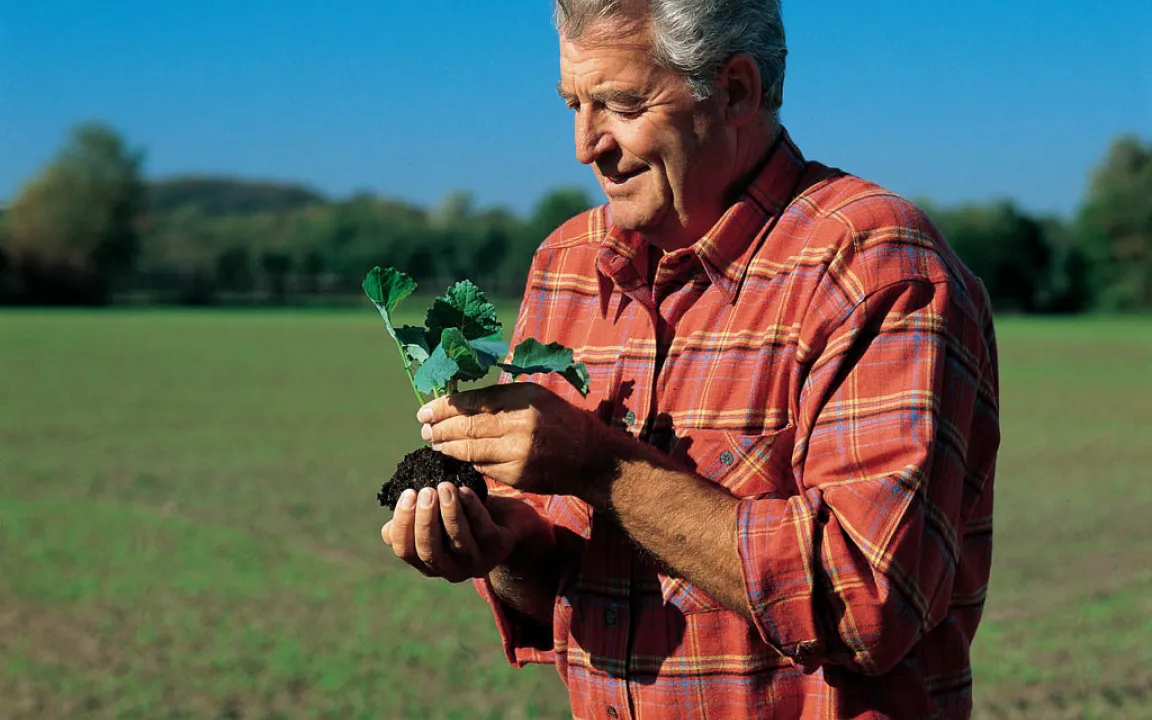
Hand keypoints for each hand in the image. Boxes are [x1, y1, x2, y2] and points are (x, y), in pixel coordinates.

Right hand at [381, 482, 545, 582]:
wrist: (507, 518)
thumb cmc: (462, 514)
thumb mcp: (434, 517)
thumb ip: (413, 520)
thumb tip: (389, 527)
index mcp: (428, 562)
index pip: (405, 551)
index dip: (403, 524)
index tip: (407, 493)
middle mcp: (450, 569)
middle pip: (430, 551)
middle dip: (425, 520)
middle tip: (426, 492)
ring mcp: (476, 562)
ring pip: (458, 541)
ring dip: (449, 513)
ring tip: (445, 486)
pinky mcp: (498, 549)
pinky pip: (483, 530)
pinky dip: (472, 509)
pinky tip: (465, 490)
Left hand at [417, 382, 609, 497]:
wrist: (590, 458)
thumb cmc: (560, 421)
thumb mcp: (535, 397)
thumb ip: (501, 398)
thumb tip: (460, 402)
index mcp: (523, 398)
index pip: (473, 401)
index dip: (444, 406)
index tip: (425, 410)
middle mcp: (519, 424)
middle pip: (467, 425)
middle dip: (439, 427)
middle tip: (423, 428)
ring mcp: (518, 452)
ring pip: (470, 449)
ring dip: (446, 447)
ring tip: (433, 443)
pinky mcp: (517, 475)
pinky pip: (482, 467)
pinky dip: (465, 462)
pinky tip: (455, 458)